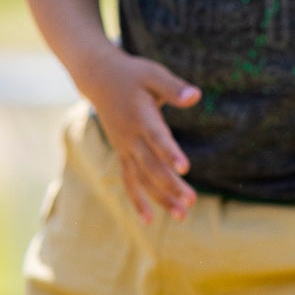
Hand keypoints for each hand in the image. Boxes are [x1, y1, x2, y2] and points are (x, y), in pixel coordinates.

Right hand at [80, 51, 200, 221]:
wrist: (98, 79)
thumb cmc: (132, 75)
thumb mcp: (153, 74)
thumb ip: (173, 88)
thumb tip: (195, 96)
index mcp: (140, 116)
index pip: (157, 138)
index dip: (170, 153)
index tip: (185, 168)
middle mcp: (130, 137)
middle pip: (151, 166)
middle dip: (171, 185)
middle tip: (191, 201)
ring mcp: (124, 148)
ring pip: (142, 179)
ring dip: (161, 198)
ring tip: (182, 215)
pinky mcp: (123, 154)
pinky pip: (129, 181)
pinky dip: (138, 200)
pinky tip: (150, 220)